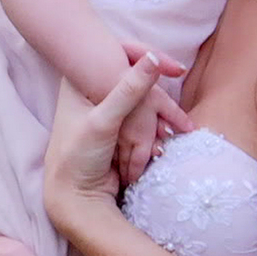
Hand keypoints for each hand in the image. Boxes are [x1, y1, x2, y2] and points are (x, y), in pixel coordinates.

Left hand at [47, 53, 181, 225]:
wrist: (73, 198)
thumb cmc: (76, 157)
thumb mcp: (103, 121)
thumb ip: (129, 89)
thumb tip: (155, 57)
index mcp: (79, 80)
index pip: (121, 57)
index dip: (150, 61)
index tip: (178, 69)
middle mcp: (91, 92)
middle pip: (136, 86)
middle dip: (159, 107)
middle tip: (183, 115)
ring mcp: (105, 113)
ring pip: (142, 108)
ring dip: (157, 125)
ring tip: (171, 139)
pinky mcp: (116, 133)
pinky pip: (142, 127)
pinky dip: (153, 137)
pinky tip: (160, 149)